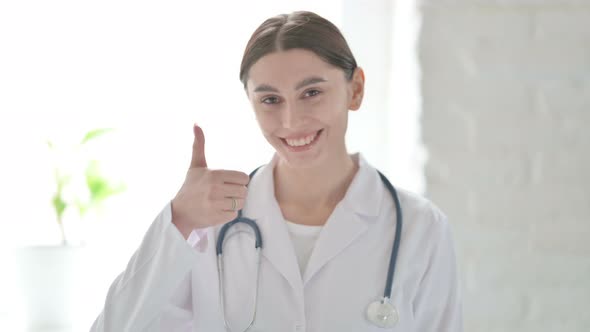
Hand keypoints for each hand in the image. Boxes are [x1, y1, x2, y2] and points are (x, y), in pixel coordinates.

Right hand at [171, 124, 249, 238]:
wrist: (179, 212)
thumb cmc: (191, 186)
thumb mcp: (196, 165)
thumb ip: (199, 145)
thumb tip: (196, 123)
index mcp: (214, 175)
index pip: (243, 177)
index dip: (238, 180)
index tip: (228, 182)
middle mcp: (215, 189)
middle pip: (244, 191)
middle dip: (237, 192)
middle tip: (225, 193)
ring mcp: (216, 204)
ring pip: (241, 203)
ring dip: (234, 203)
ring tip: (222, 201)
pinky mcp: (217, 218)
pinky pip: (234, 214)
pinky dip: (229, 213)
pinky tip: (218, 210)